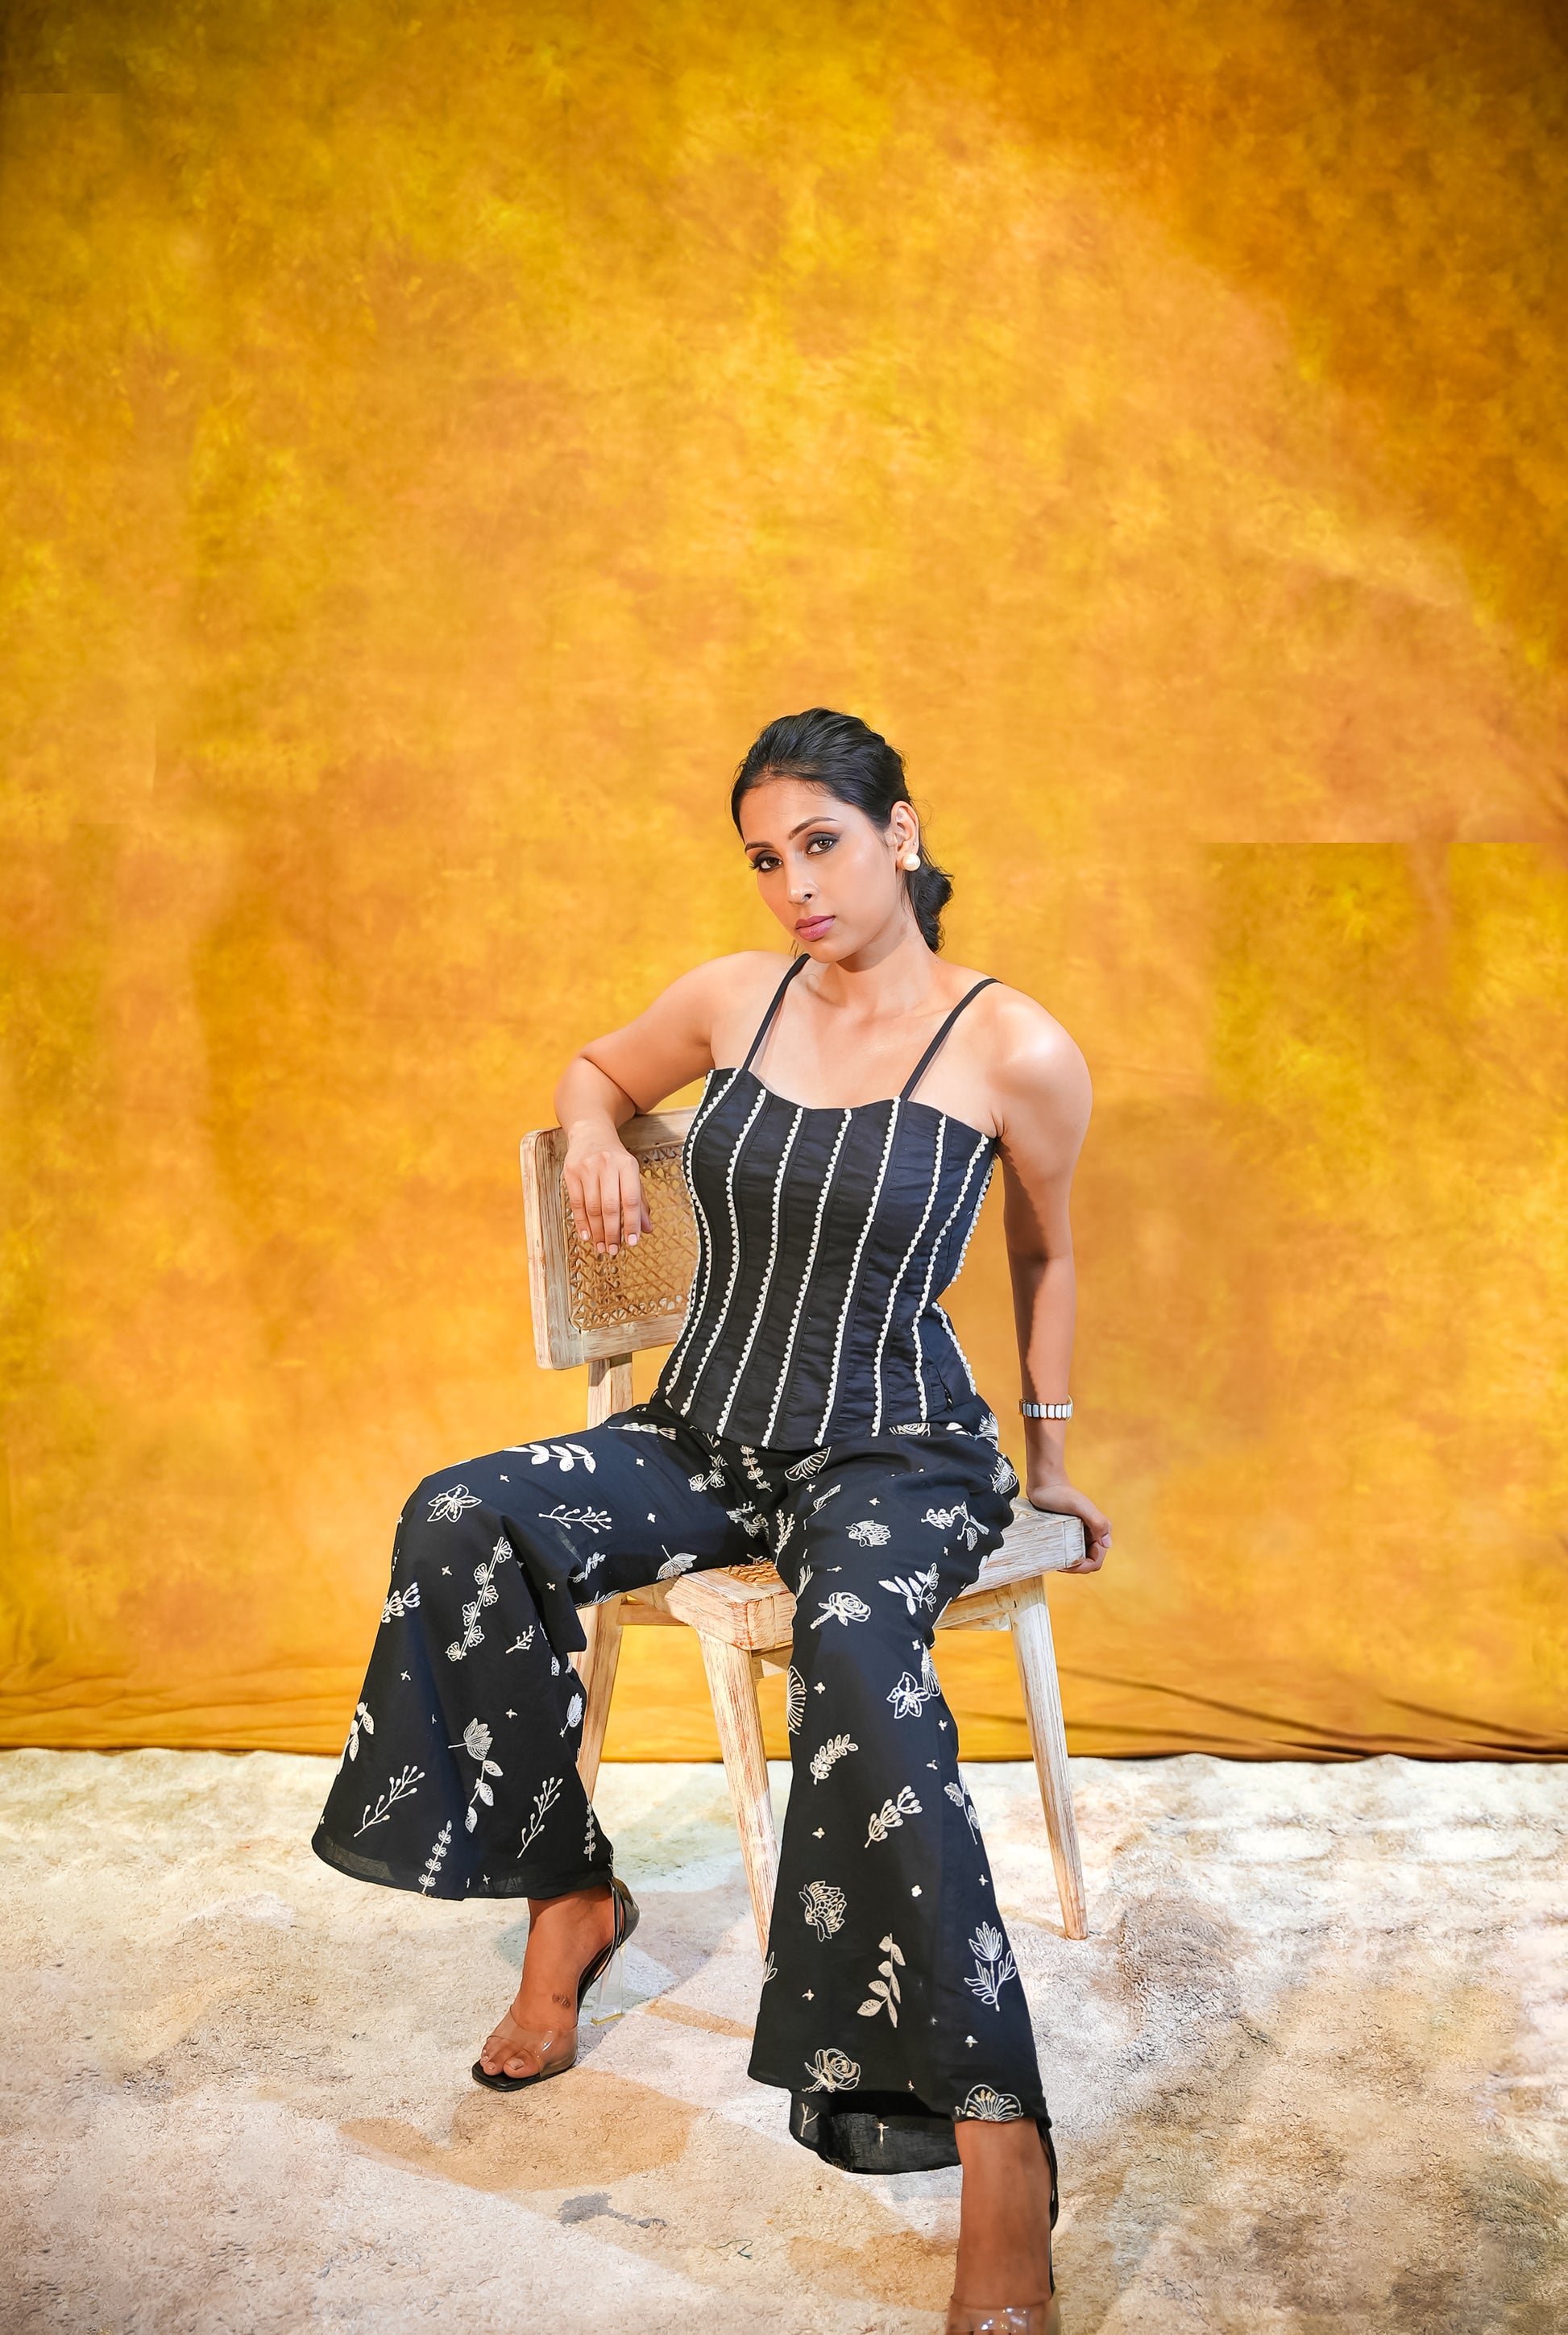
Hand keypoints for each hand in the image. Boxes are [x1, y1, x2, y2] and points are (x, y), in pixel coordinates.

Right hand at [563, 1132, 652, 1256]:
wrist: (590, 1133)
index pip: (631, 1199)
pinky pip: (576, 1203)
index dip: (632, 1223)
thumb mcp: (632, 1174)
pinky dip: (582, 1223)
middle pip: (610, 1206)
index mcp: (627, 1165)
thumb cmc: (615, 1158)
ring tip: (602, 1247)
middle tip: (614, 1250)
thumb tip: (646, 1229)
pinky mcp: (571, 1172)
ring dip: (597, 1232)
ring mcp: (587, 1168)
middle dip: (612, 1232)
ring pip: (592, 1207)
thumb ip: (640, 1201)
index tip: (632, 1242)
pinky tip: (587, 1236)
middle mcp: (607, 1165)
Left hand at [1026, 1477, 1110, 1573]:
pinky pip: (1071, 1552)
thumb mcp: (1079, 1507)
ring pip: (1079, 1558)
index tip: (1066, 1566)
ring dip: (1069, 1564)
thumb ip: (1097, 1522)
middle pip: (1088, 1562)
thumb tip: (1107, 1544)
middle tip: (1058, 1565)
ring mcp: (1081, 1534)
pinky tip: (1054, 1556)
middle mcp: (1094, 1533)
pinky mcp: (1070, 1533)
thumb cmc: (1061, 1494)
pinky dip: (1064, 1557)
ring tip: (1055, 1561)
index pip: (1096, 1560)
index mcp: (1101, 1529)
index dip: (1083, 1567)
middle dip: (1075, 1567)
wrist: (1045, 1483)